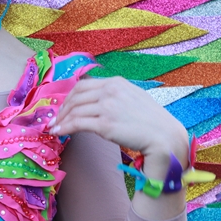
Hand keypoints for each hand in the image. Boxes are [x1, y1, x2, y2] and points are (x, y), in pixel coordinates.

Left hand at [51, 76, 188, 173]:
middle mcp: (110, 90)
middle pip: (75, 97)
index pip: (84, 85)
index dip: (70, 97)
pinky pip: (77, 124)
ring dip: (61, 119)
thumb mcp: (134, 97)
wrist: (165, 137)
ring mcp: (107, 107)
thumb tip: (97, 101)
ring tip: (54, 127)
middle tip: (56, 119)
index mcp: (116, 82)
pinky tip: (58, 132)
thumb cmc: (152, 121)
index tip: (64, 107)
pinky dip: (64, 128)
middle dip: (63, 108)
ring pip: (74, 110)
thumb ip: (116, 95)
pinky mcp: (105, 124)